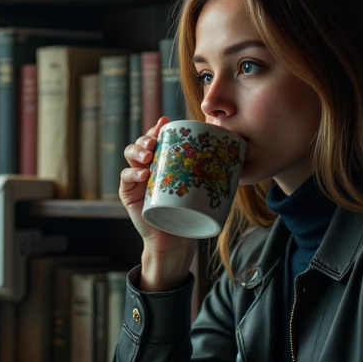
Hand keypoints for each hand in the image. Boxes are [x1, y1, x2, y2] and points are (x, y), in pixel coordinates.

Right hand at [119, 116, 195, 288]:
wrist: (176, 239)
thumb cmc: (190, 212)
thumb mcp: (201, 188)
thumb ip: (211, 171)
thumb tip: (236, 153)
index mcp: (164, 161)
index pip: (158, 138)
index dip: (159, 128)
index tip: (166, 122)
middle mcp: (148, 166)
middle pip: (142, 142)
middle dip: (147, 137)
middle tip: (155, 141)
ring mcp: (136, 179)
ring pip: (130, 154)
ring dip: (138, 150)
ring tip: (149, 155)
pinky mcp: (129, 194)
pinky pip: (125, 177)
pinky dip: (132, 173)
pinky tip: (144, 174)